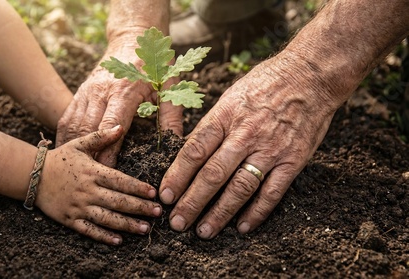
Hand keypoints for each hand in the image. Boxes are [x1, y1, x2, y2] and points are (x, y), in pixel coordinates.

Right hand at [36, 125, 161, 244]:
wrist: (32, 175)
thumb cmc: (60, 158)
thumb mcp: (80, 144)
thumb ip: (101, 136)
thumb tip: (121, 126)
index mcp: (93, 172)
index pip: (120, 181)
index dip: (138, 188)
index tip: (153, 193)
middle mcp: (88, 191)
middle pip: (118, 201)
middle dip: (139, 208)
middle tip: (158, 213)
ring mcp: (79, 206)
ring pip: (107, 218)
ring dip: (127, 225)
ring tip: (144, 229)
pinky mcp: (70, 219)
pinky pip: (89, 230)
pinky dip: (104, 236)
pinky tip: (118, 241)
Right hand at [56, 39, 182, 166]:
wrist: (132, 39)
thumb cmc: (154, 66)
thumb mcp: (169, 88)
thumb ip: (172, 116)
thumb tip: (177, 144)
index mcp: (124, 92)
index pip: (111, 126)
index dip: (108, 150)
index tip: (107, 171)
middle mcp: (101, 92)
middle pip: (88, 129)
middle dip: (89, 156)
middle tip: (89, 179)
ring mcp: (87, 92)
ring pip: (74, 125)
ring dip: (73, 150)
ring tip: (74, 173)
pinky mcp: (79, 93)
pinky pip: (67, 118)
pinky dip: (65, 138)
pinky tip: (67, 154)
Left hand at [159, 52, 339, 238]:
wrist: (310, 75)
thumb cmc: (265, 84)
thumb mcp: (231, 97)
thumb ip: (212, 126)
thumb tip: (189, 153)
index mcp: (225, 116)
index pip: (194, 151)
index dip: (177, 176)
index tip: (165, 195)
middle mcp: (245, 134)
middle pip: (213, 174)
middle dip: (191, 202)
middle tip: (177, 223)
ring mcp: (270, 149)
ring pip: (239, 188)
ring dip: (219, 213)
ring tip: (203, 231)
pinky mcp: (293, 160)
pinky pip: (272, 192)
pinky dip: (256, 213)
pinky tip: (242, 227)